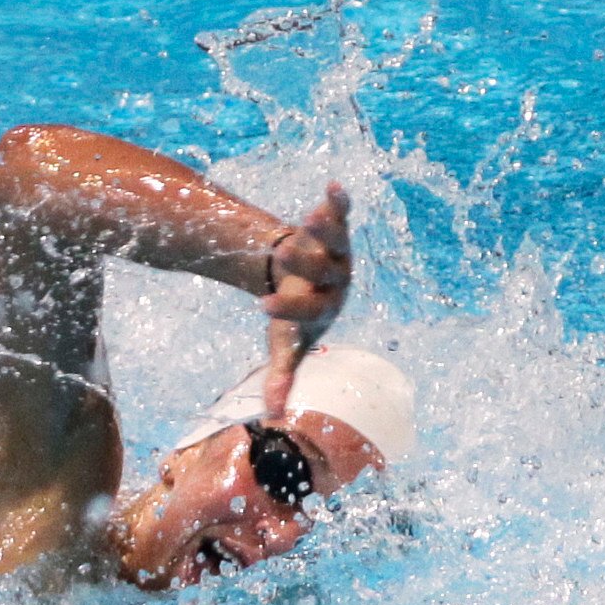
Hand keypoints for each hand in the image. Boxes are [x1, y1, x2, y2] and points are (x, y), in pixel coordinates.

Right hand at [257, 182, 350, 419]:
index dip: (288, 308)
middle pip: (324, 271)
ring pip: (336, 240)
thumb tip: (273, 419)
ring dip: (323, 229)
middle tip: (286, 252)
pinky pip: (342, 214)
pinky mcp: (336, 227)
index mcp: (325, 309)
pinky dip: (339, 201)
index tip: (262, 305)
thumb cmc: (293, 313)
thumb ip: (281, 376)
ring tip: (307, 219)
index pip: (308, 311)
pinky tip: (334, 185)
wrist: (303, 278)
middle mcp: (338, 280)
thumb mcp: (286, 343)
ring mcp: (339, 252)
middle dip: (305, 262)